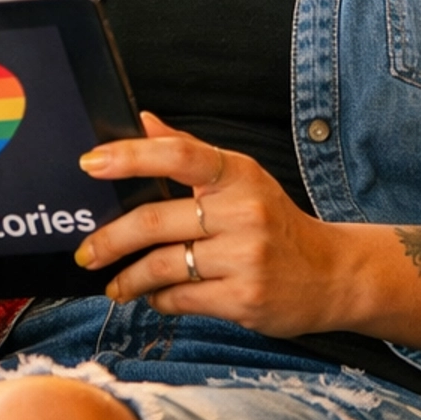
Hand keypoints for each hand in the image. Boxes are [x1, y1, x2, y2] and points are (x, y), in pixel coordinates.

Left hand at [75, 113, 346, 333]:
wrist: (333, 275)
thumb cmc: (273, 222)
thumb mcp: (240, 179)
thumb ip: (188, 150)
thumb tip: (142, 119)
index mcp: (237, 174)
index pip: (178, 154)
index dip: (130, 156)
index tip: (89, 163)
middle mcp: (243, 212)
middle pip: (155, 220)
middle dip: (110, 240)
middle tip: (86, 252)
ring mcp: (245, 257)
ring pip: (162, 266)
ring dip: (129, 279)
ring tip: (115, 285)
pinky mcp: (244, 299)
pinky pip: (181, 299)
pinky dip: (158, 300)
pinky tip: (154, 297)